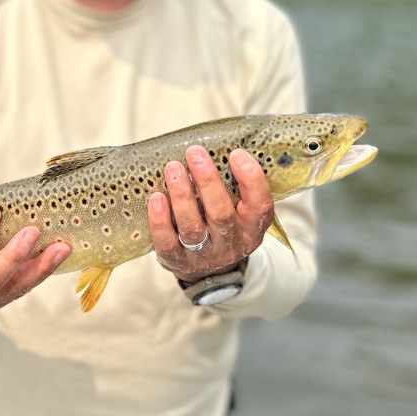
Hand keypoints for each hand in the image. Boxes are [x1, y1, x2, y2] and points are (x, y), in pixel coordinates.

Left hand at [148, 147, 272, 284]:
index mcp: (252, 228)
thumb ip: (235, 185)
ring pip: (192, 227)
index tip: (235, 154)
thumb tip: (216, 145)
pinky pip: (167, 243)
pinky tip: (156, 198)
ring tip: (173, 168)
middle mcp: (231, 243)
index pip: (259, 205)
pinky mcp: (178, 261)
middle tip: (195, 153)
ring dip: (182, 196)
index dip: (250, 179)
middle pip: (221, 214)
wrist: (209, 270)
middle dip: (207, 181)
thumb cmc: (223, 226)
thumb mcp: (241, 210)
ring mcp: (204, 255)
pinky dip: (160, 220)